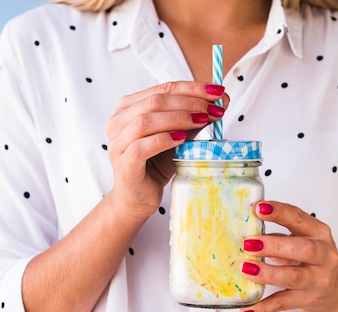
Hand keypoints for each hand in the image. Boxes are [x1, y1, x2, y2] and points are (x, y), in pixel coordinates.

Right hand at [105, 81, 227, 220]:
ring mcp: (117, 143)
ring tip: (202, 121)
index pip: (162, 89)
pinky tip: (182, 139)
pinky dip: (164, 139)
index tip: (217, 91)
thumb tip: (220, 100)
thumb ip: (193, 118)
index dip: (191, 88)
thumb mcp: (178, 136)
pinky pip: (141, 147)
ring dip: (178, 118)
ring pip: (145, 121)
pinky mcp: (123, 163)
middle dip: (189, 102)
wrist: (137, 197)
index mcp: (128, 108)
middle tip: (213, 109)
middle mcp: (117, 122)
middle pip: (154, 102)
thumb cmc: (155, 164)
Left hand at [239, 201, 337, 311]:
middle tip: (249, 243)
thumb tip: (244, 231)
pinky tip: (247, 309)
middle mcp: (322, 256)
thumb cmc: (313, 260)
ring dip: (268, 273)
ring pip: (293, 277)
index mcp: (318, 233)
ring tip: (246, 269)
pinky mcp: (306, 300)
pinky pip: (283, 304)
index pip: (299, 219)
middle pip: (303, 249)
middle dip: (274, 245)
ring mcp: (316, 280)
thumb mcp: (301, 240)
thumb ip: (277, 235)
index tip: (259, 208)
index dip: (279, 213)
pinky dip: (264, 307)